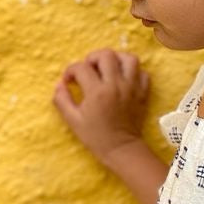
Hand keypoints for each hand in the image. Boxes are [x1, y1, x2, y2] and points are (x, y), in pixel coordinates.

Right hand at [53, 49, 149, 165]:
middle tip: (88, 70)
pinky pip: (142, 72)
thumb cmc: (95, 136)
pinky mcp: (143, 92)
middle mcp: (116, 85)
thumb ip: (62, 99)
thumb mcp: (72, 120)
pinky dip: (133, 71)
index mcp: (97, 92)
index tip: (69, 81)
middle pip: (106, 55)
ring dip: (116, 59)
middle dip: (93, 58)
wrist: (121, 149)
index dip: (71, 71)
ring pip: (129, 58)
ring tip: (107, 69)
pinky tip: (123, 79)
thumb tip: (60, 84)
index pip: (81, 67)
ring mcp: (132, 87)